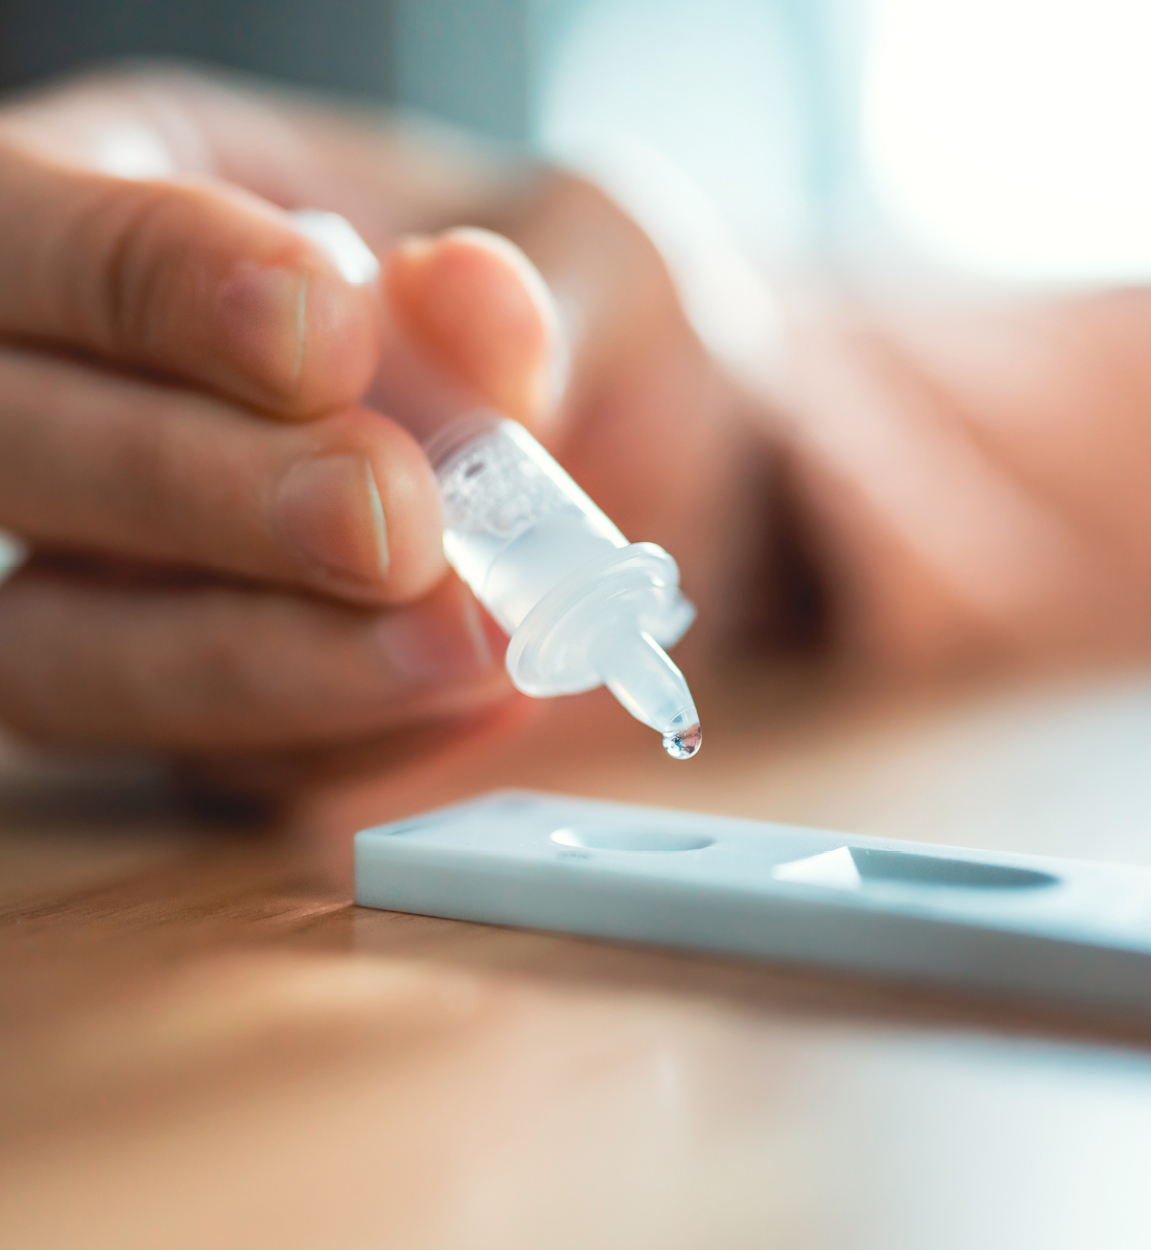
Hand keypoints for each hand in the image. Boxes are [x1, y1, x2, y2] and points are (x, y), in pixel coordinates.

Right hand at [0, 69, 745, 779]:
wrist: (658, 475)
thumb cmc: (577, 315)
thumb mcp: (589, 251)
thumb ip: (531, 290)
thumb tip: (467, 296)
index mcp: (131, 192)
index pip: (30, 226)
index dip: (148, 282)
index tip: (327, 337)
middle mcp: (77, 388)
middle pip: (11, 449)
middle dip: (199, 490)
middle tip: (395, 522)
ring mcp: (110, 571)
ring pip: (63, 650)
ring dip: (264, 659)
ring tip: (465, 642)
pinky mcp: (194, 714)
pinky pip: (212, 763)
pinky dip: (351, 739)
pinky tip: (484, 693)